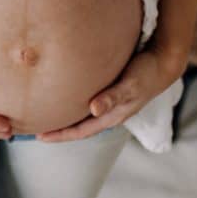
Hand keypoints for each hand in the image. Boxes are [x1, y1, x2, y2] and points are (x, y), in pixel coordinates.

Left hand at [36, 47, 182, 142]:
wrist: (162, 60)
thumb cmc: (146, 72)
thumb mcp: (131, 84)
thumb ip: (113, 96)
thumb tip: (94, 110)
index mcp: (112, 116)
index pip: (81, 131)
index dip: (60, 135)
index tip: (40, 136)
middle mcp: (108, 111)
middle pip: (78, 125)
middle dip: (58, 128)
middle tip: (34, 127)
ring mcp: (110, 101)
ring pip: (82, 113)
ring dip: (65, 115)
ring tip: (45, 111)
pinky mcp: (110, 88)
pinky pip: (87, 99)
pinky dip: (73, 101)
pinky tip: (65, 93)